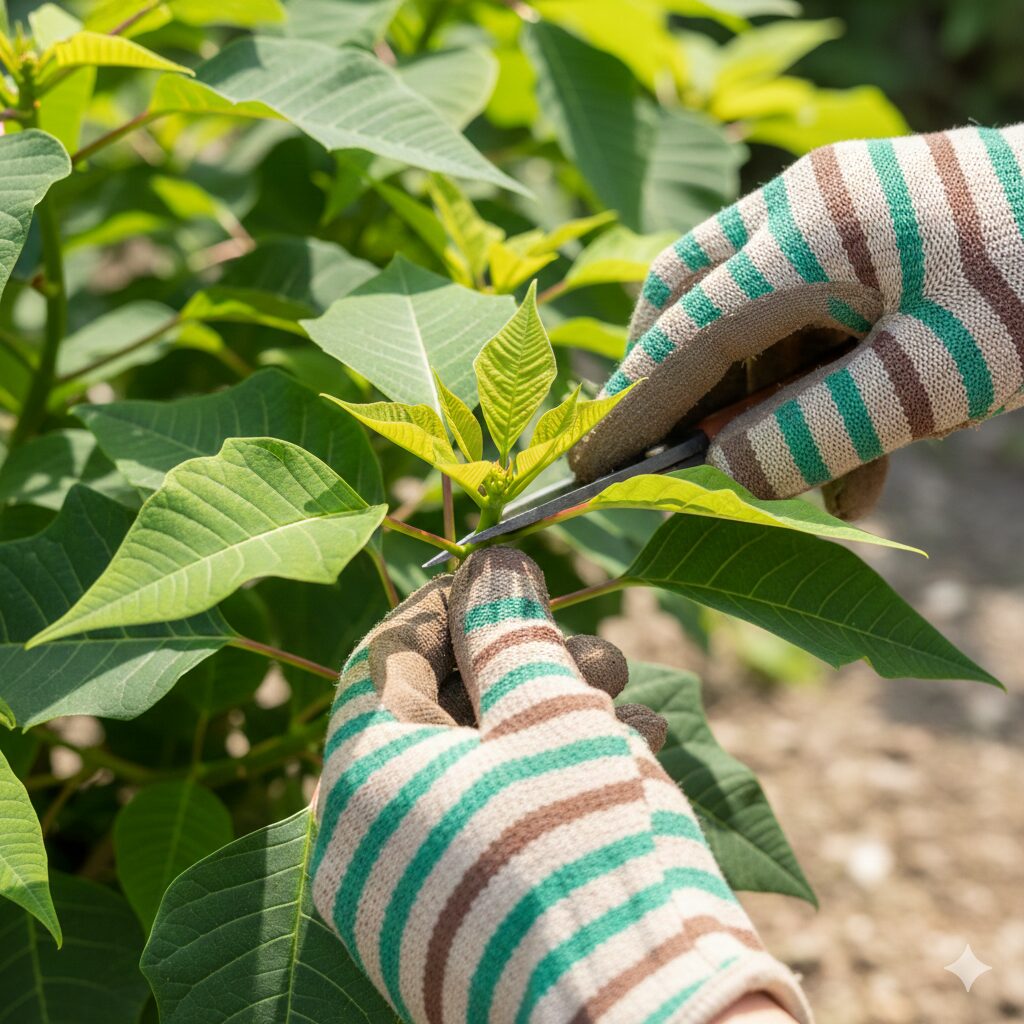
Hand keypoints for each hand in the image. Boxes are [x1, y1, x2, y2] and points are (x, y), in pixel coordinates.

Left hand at [312, 548, 808, 1023]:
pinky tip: (627, 756)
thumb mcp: (550, 711)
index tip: (508, 579)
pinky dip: (550, 780)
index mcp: (362, 782)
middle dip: (520, 665)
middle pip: (436, 713)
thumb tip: (489, 565)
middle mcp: (368, 845)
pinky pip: (493, 821)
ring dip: (551, 719)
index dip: (449, 606)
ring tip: (632, 702)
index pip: (385, 659)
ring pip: (476, 766)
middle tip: (596, 652)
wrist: (651, 1022)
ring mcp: (412, 894)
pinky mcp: (463, 925)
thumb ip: (508, 628)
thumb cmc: (590, 850)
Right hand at [570, 125, 1023, 515]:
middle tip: (674, 454)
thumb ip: (816, 431)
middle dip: (678, 387)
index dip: (630, 410)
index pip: (681, 337)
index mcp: (804, 236)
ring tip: (824, 489)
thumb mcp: (931, 380)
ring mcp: (833, 214)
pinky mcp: (866, 234)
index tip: (586, 466)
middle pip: (691, 301)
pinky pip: (809, 318)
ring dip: (768, 407)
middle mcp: (800, 211)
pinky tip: (862, 467)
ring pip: (754, 322)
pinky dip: (818, 391)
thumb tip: (727, 468)